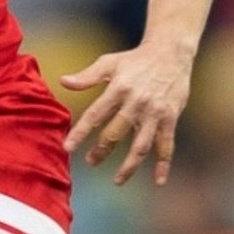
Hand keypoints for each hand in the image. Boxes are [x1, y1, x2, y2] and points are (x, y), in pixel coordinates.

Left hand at [60, 40, 194, 185]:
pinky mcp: (170, 119)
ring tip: (118, 180)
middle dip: (101, 150)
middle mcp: (136, 103)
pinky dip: (163, 164)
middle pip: (116, 133)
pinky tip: (158, 180)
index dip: (81, 132)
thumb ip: (87, 76)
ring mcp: (154, 113)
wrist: (170, 53)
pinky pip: (167, 145)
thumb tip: (63, 82)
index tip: (68, 147)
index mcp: (118, 89)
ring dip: (129, 165)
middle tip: (90, 162)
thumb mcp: (109, 62)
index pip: (95, 114)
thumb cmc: (134, 59)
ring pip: (141, 145)